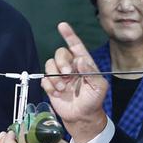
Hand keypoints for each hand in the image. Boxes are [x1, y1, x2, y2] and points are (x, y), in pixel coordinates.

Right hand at [42, 22, 108, 142]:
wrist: (82, 117)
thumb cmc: (93, 100)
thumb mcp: (99, 87)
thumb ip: (91, 73)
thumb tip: (80, 61)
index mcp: (83, 63)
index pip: (75, 46)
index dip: (69, 35)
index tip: (62, 26)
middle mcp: (70, 66)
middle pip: (60, 54)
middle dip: (62, 62)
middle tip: (67, 75)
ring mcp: (59, 75)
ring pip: (49, 64)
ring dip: (54, 76)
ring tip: (62, 88)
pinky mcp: (51, 85)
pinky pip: (44, 78)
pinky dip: (49, 85)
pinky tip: (56, 93)